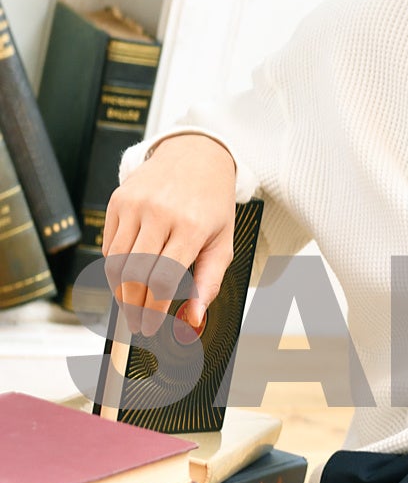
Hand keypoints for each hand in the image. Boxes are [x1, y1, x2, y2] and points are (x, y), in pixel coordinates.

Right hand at [101, 134, 237, 335]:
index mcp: (190, 227)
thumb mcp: (222, 242)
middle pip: (134, 275)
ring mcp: (135, 204)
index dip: (151, 310)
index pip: (162, 280)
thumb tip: (194, 318)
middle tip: (136, 323)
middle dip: (132, 306)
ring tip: (129, 304)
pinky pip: (110, 244)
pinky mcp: (118, 199)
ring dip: (119, 290)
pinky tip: (127, 275)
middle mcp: (160, 214)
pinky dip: (115, 266)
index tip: (148, 328)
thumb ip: (208, 282)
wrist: (196, 155)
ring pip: (116, 262)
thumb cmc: (212, 204)